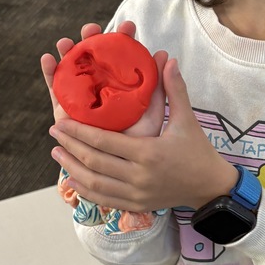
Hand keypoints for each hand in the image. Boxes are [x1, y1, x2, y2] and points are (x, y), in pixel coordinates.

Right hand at [40, 21, 167, 137]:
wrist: (122, 167)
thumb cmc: (139, 139)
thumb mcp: (150, 111)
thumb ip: (159, 86)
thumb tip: (164, 54)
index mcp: (121, 83)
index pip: (122, 56)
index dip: (124, 39)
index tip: (128, 26)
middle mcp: (100, 86)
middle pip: (94, 58)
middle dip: (92, 41)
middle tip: (92, 29)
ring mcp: (82, 96)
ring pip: (73, 69)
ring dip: (68, 53)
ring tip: (65, 41)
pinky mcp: (66, 109)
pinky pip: (57, 89)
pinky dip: (50, 73)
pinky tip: (47, 59)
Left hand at [48, 57, 237, 211]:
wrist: (210, 186)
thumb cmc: (198, 149)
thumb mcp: (187, 119)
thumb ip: (174, 89)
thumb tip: (168, 58)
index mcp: (149, 152)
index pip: (104, 142)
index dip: (79, 131)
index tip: (61, 120)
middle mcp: (139, 176)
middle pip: (94, 161)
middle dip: (70, 145)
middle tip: (54, 131)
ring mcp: (136, 194)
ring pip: (94, 182)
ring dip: (72, 167)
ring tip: (57, 152)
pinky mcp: (136, 205)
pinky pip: (103, 199)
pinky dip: (85, 189)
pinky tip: (72, 179)